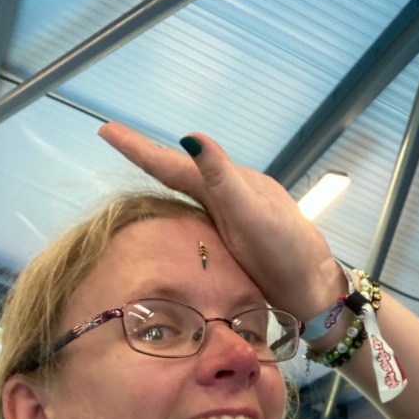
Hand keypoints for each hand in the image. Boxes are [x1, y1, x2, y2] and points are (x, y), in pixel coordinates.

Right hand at [98, 124, 343, 318]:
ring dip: (162, 174)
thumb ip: (223, 180)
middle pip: (178, 170)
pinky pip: (200, 210)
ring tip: (134, 161)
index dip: (139, 148)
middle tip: (111, 138)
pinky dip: (181, 201)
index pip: (174, 164)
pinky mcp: (237, 236)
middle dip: (145, 155)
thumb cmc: (287, 256)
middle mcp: (230, 195)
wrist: (314, 289)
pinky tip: (176, 206)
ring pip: (190, 189)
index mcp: (228, 186)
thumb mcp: (254, 217)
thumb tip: (192, 137)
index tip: (105, 129)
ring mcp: (234, 215)